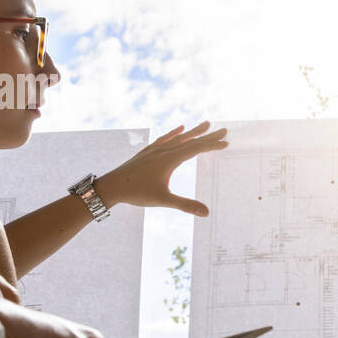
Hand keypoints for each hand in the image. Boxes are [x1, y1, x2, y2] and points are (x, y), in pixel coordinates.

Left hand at [95, 122, 227, 215]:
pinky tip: (179, 129)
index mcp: (170, 159)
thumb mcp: (163, 200)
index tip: (226, 142)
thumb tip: (206, 213)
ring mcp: (155, 150)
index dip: (212, 145)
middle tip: (224, 129)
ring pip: (179, 137)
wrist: (111, 186)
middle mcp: (164, 150)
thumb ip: (186, 205)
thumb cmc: (137, 193)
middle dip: (208, 135)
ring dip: (194, 131)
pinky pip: (165, 139)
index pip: (196, 149)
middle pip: (190, 140)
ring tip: (205, 124)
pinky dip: (174, 133)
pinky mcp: (148, 152)